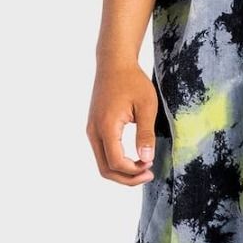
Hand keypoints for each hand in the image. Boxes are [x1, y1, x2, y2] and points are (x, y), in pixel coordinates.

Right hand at [86, 61, 158, 184]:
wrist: (114, 64)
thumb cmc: (132, 81)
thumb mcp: (147, 105)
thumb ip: (146, 134)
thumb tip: (146, 159)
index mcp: (106, 126)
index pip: (115, 162)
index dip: (133, 171)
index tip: (150, 165)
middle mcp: (94, 131)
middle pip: (105, 169)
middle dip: (127, 178)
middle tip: (148, 174)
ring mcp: (92, 130)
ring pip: (102, 163)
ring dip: (122, 171)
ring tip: (143, 167)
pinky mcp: (94, 128)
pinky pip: (102, 153)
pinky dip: (116, 161)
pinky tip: (134, 157)